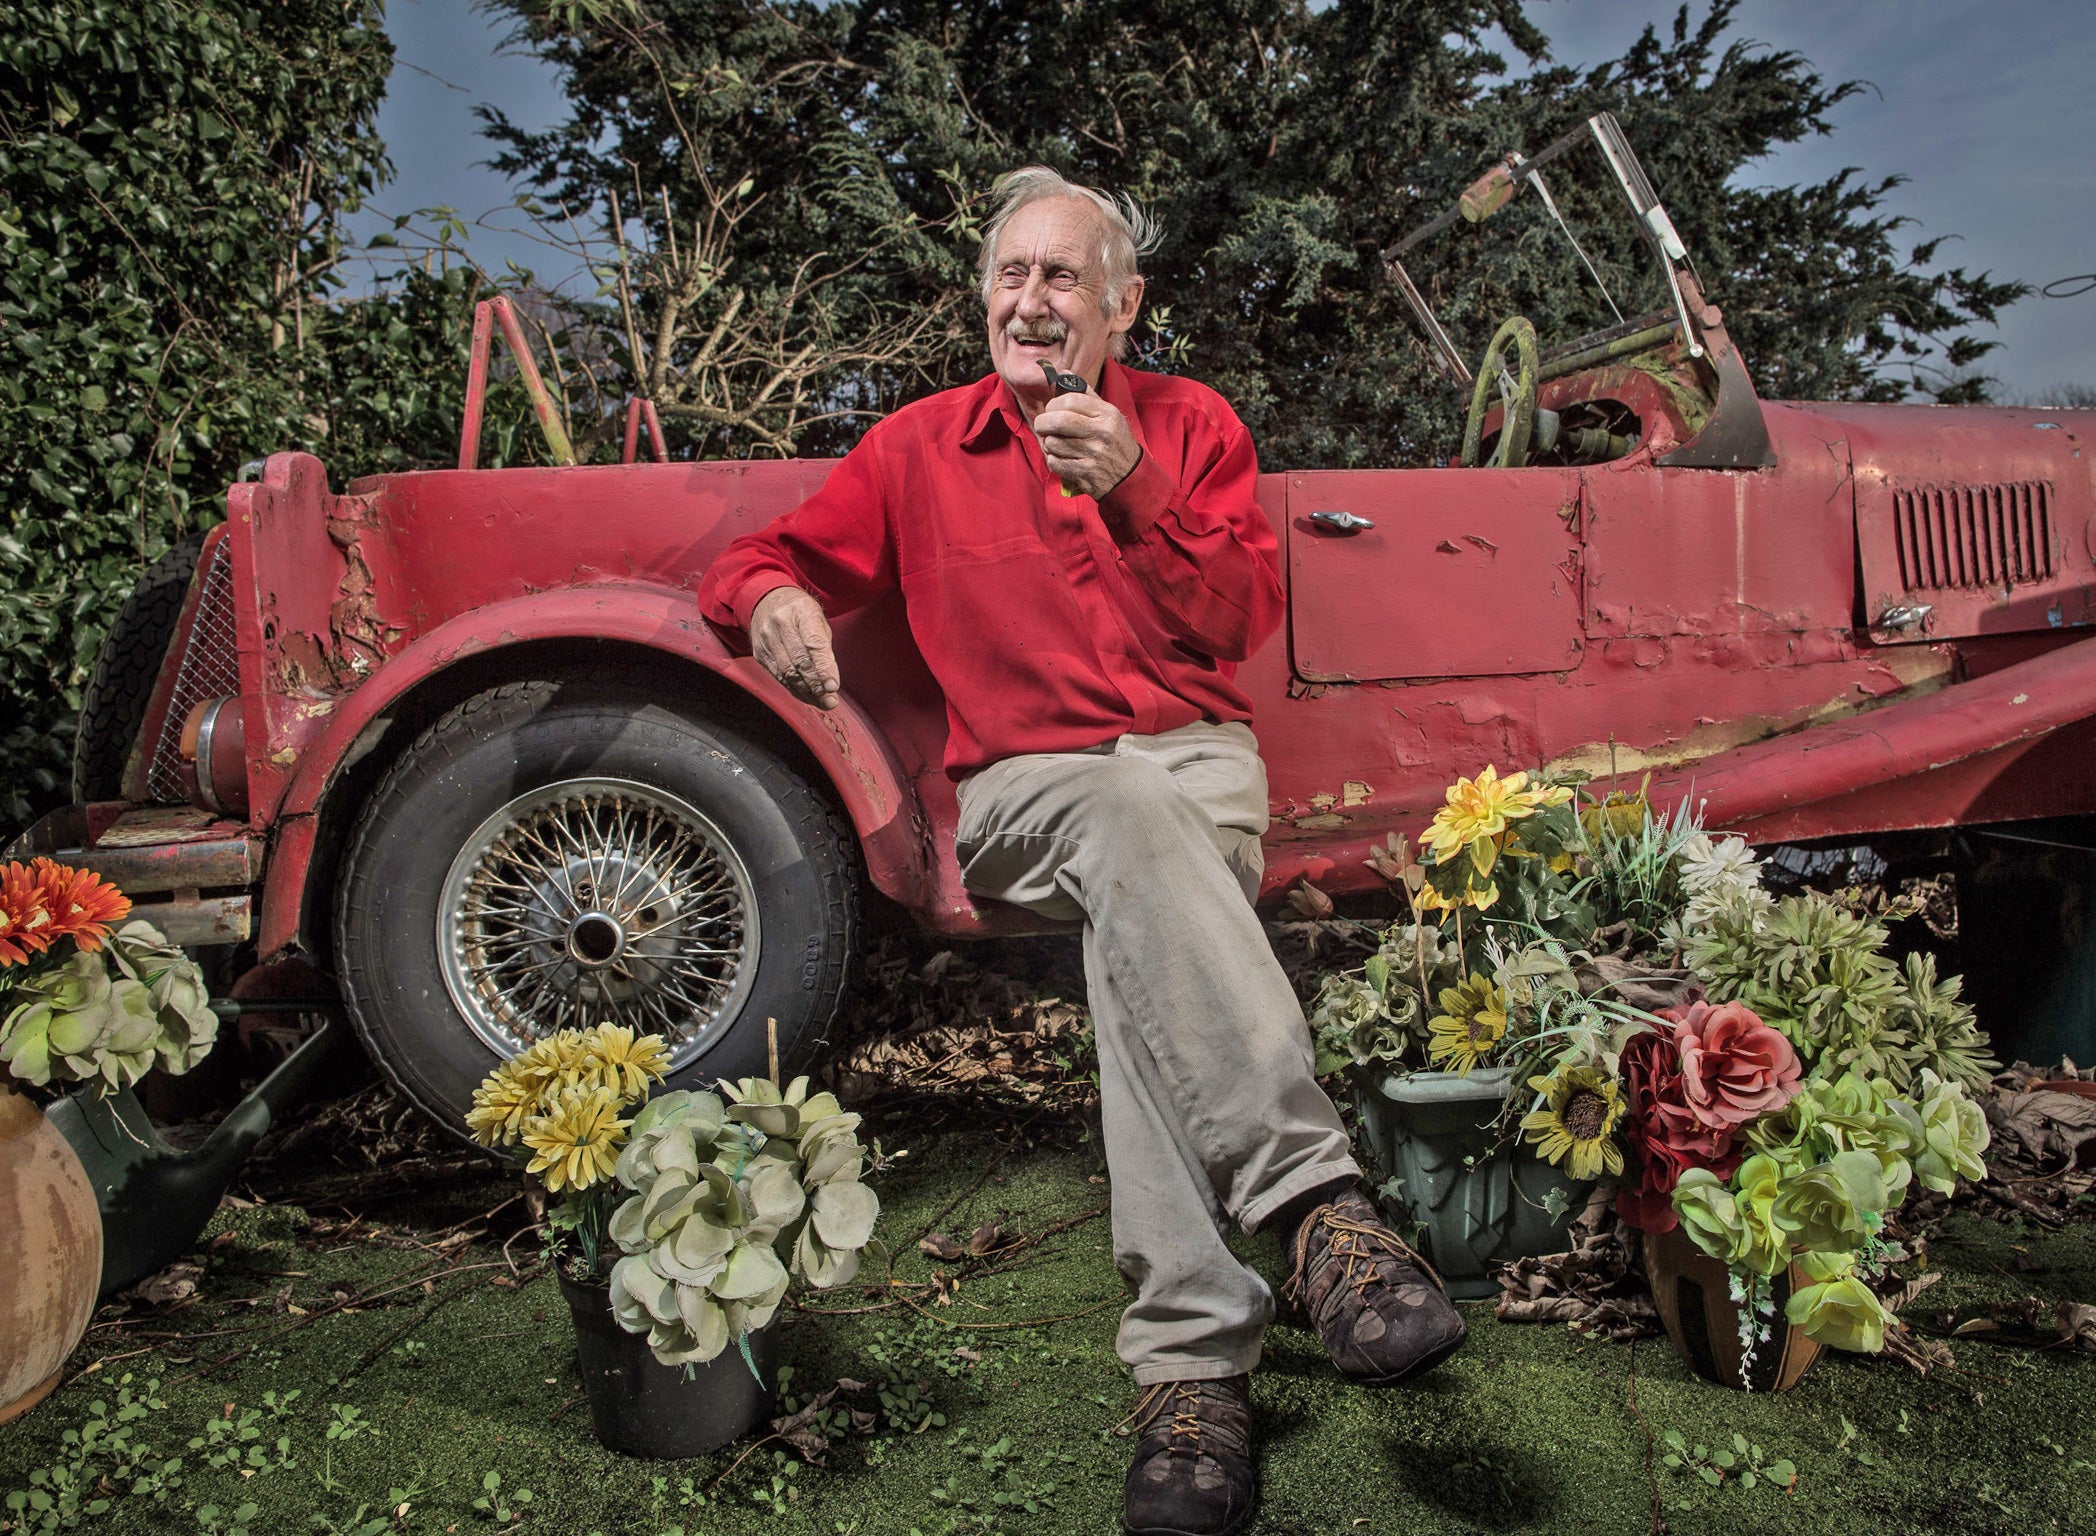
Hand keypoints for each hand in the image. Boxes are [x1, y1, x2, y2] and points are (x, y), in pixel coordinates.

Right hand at [749, 586, 840, 709]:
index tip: (833, 686)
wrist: (768, 600)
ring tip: (822, 702)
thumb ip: (824, 647)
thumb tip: (830, 681)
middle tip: (830, 701)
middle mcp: (780, 624)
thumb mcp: (817, 620)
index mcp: (801, 611)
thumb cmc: (799, 612)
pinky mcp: (759, 652)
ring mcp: (766, 639)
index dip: (823, 668)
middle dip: (817, 686)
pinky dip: (793, 689)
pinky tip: (806, 695)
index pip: (814, 644)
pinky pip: (778, 676)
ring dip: (806, 692)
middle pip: (799, 662)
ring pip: (787, 673)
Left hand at [1032, 391, 1140, 498]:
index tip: (1051, 410)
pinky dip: (1053, 460)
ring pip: (1052, 443)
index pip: (1070, 400)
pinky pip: (1054, 462)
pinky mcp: (1085, 473)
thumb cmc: (1115, 442)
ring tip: (1057, 444)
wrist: (1130, 476)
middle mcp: (1101, 433)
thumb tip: (1064, 374)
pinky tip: (1062, 458)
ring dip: (1049, 443)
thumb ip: (1086, 395)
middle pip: (1058, 421)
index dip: (1053, 404)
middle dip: (1043, 422)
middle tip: (1043, 425)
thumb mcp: (1109, 416)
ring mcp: (1093, 454)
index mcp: (1107, 414)